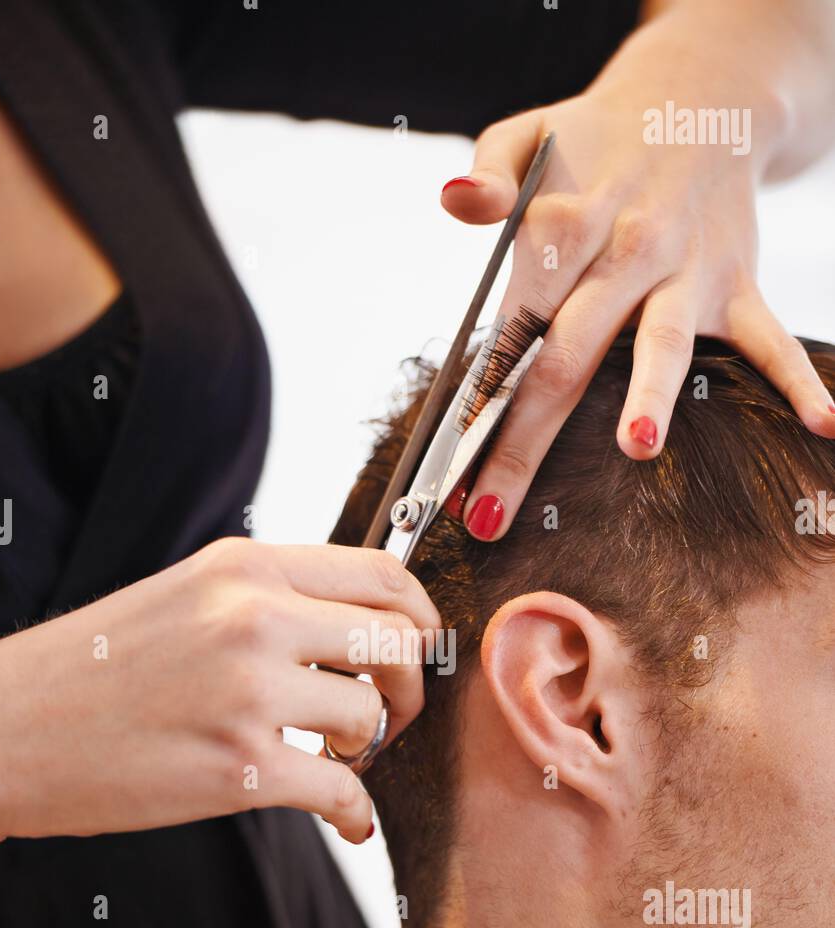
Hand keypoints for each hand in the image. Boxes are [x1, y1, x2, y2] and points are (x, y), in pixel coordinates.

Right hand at [0, 539, 440, 848]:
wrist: (3, 727)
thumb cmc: (88, 669)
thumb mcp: (182, 595)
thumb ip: (266, 599)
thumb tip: (355, 627)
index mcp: (244, 568)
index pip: (381, 573)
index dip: (421, 616)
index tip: (419, 649)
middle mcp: (254, 617)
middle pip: (397, 641)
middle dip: (407, 687)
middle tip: (383, 716)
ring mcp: (248, 692)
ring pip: (372, 717)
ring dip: (369, 750)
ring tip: (335, 760)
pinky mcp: (239, 768)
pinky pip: (342, 791)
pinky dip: (356, 813)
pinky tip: (345, 818)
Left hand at [441, 54, 834, 539]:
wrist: (698, 97)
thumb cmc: (592, 140)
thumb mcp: (526, 135)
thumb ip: (488, 174)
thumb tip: (455, 202)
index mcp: (560, 229)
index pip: (508, 333)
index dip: (474, 406)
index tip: (445, 475)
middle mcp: (622, 254)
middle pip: (565, 359)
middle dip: (523, 444)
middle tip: (490, 515)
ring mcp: (684, 273)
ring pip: (664, 342)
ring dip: (652, 393)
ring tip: (639, 445)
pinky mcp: (735, 283)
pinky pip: (770, 337)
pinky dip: (798, 379)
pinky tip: (822, 423)